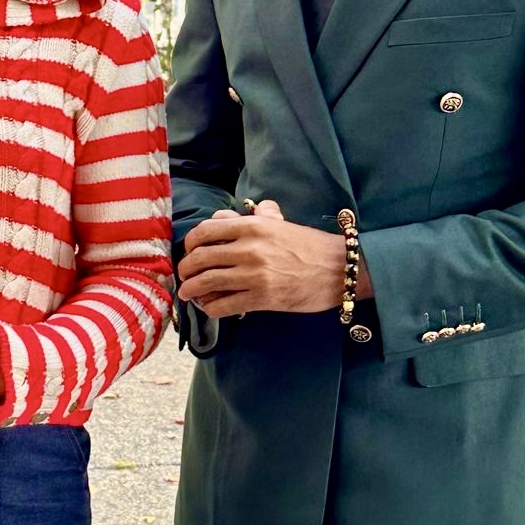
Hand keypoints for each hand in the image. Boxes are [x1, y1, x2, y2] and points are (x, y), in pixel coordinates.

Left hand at [177, 199, 370, 319]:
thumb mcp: (281, 224)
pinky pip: (223, 305)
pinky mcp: (260, 299)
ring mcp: (253, 275)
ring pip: (206, 282)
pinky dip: (210, 308)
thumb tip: (225, 216)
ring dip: (191, 290)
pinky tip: (210, 308)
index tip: (189, 251)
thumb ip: (253, 217)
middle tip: (184, 276)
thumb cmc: (310, 246)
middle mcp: (249, 248)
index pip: (205, 232)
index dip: (190, 243)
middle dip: (186, 269)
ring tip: (188, 294)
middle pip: (200, 258)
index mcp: (252, 226)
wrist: (339, 270)